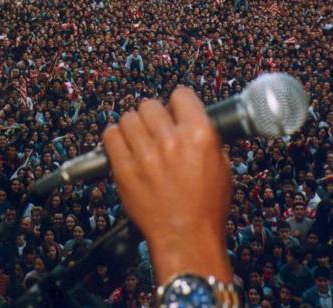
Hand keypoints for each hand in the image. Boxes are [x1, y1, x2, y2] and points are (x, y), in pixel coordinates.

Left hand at [102, 88, 232, 284]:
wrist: (186, 236)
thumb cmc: (205, 208)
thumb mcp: (222, 166)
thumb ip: (206, 139)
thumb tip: (191, 122)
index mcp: (200, 135)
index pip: (180, 95)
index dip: (176, 103)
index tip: (173, 111)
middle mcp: (171, 140)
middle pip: (150, 105)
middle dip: (153, 116)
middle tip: (155, 130)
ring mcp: (145, 154)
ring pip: (128, 118)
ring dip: (133, 126)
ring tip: (139, 140)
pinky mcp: (124, 169)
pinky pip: (110, 136)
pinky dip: (115, 138)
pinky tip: (124, 147)